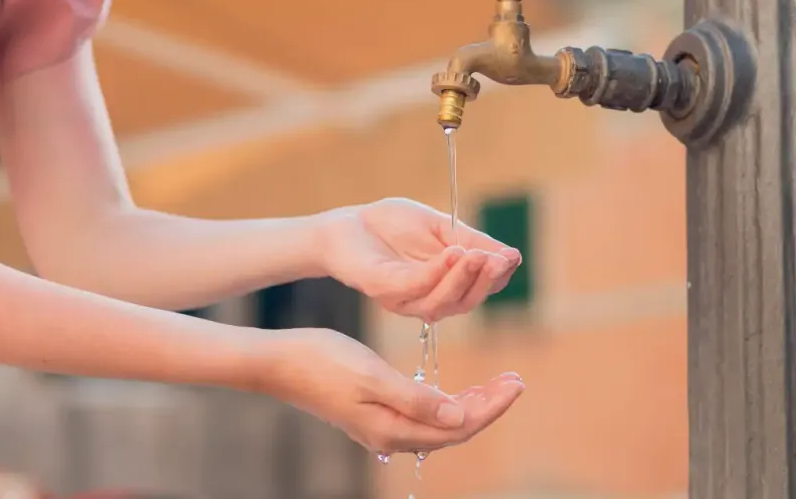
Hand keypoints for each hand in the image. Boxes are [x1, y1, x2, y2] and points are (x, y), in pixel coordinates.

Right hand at [253, 328, 524, 453]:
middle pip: (454, 428)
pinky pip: (423, 416)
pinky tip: (456, 390)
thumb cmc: (322, 361)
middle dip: (489, 406)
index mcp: (393, 427)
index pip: (458, 425)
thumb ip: (416, 399)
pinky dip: (447, 403)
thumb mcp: (372, 375)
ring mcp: (381, 426)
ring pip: (440, 423)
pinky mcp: (374, 414)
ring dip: (471, 404)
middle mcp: (390, 434)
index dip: (492, 406)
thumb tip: (460, 416)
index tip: (517, 382)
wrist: (278, 362)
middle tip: (516, 380)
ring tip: (497, 384)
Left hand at [320, 198, 522, 320]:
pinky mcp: (383, 289)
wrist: (348, 222)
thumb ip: (472, 242)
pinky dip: (437, 273)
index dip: (497, 275)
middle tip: (499, 260)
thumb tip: (512, 256)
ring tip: (477, 255)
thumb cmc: (393, 225)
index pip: (479, 289)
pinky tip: (452, 253)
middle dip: (485, 281)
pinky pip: (415, 287)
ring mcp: (405, 299)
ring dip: (463, 278)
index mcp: (445, 286)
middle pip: (465, 302)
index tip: (511, 256)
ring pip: (442, 302)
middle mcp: (427, 299)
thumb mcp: (442, 228)